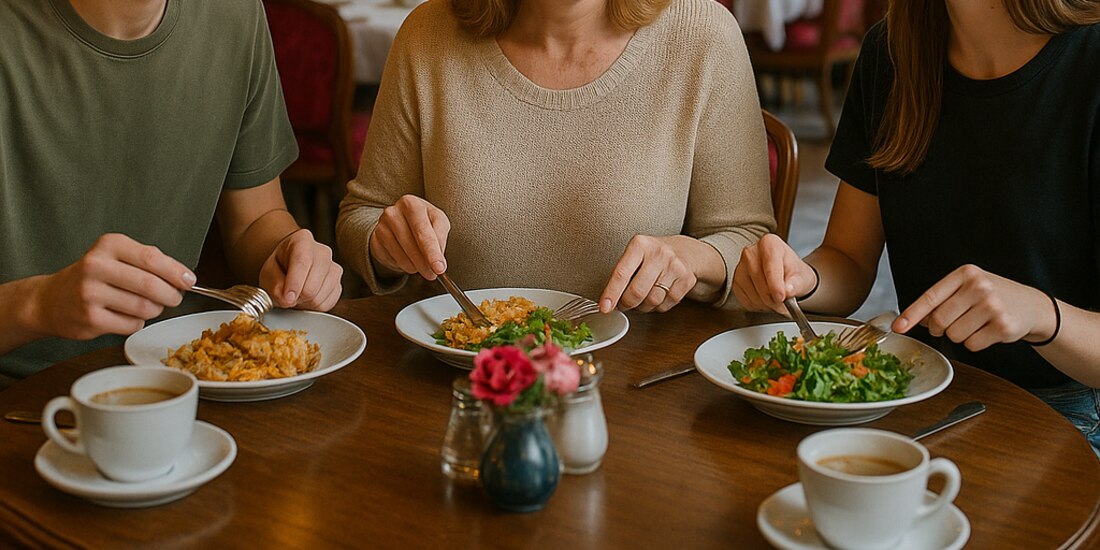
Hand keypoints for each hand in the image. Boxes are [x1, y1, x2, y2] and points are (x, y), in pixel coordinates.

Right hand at [27, 233, 192, 339]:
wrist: (51, 299)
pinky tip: (125, 316)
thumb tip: (184, 277)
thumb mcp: (117, 257)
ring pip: (145, 308)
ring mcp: (91, 293)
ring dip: (154, 310)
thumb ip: (149, 262)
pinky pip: (132, 325)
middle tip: (174, 298)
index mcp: (109, 245)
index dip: (176, 272)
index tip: (189, 280)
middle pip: (151, 285)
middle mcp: (96, 266)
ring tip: (145, 306)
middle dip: (171, 295)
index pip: (152, 258)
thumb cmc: (94, 277)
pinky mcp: (90, 318)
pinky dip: (137, 323)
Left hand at [259, 229, 341, 310]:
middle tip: (287, 295)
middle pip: (312, 286)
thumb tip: (287, 299)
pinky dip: (313, 306)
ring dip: (304, 302)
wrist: (290, 266)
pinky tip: (307, 297)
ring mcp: (334, 268)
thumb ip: (274, 284)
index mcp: (302, 240)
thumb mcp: (268, 272)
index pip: (302, 262)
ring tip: (297, 293)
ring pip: (319, 298)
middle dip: (297, 296)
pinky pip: (326, 304)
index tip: (287, 299)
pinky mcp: (339, 285)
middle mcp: (323, 252)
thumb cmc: (279, 266)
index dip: (294, 284)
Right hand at [369, 194, 449, 279]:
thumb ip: (440, 238)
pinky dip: (403, 264)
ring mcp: (381, 226)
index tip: (439, 268)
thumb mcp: (438, 223)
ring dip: (415, 266)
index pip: (424, 232)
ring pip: (401, 254)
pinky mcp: (375, 240)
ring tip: (422, 266)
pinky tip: (408, 260)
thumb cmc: (424, 222)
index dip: (433, 252)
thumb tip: (438, 261)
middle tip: (433, 274)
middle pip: (411, 243)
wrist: (402, 221)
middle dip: (424, 262)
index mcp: (412, 204)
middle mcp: (393, 212)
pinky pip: (391, 259)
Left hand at [599, 235, 696, 313]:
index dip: (611, 294)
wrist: (685, 251)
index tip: (604, 307)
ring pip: (652, 302)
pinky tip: (657, 296)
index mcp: (640, 245)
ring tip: (641, 298)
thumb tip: (608, 301)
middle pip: (637, 292)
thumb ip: (621, 274)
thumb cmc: (653, 255)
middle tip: (623, 304)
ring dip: (642, 307)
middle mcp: (659, 254)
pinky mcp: (686, 280)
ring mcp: (675, 267)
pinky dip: (657, 307)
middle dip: (626, 304)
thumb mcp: (635, 254)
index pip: (622, 274)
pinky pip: (665, 306)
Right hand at [733, 234, 815, 313]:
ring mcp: (740, 267)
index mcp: (769, 244)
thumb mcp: (802, 276)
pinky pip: (745, 301)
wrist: (786, 276)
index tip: (782, 297)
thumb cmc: (793, 272)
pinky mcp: (735, 282)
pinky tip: (765, 300)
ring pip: (752, 294)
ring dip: (766, 304)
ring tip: (776, 300)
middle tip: (784, 302)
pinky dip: (757, 305)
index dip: (776, 286)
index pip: (770, 267)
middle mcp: (751, 252)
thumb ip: (796, 284)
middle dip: (773, 298)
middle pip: (760, 282)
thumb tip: (787, 290)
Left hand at [894, 264, 1056, 350]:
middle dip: (939, 328)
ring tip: (975, 324)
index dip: (911, 314)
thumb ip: (941, 300)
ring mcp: (993, 306)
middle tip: (950, 324)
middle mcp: (979, 287)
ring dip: (959, 336)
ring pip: (954, 335)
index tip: (898, 327)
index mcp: (965, 274)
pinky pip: (971, 345)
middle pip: (939, 321)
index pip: (930, 297)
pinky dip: (974, 343)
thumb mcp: (967, 287)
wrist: (1032, 305)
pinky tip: (987, 331)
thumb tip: (910, 321)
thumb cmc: (992, 296)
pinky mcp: (1003, 326)